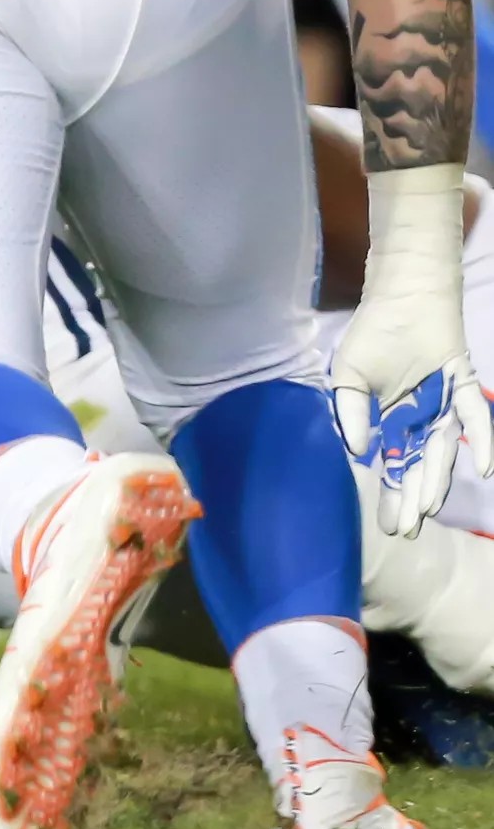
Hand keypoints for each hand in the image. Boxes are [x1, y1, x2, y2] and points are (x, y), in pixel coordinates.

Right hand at [332, 299, 493, 539]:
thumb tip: (359, 453)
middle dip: (412, 498)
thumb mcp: (348, 378)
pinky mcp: (464, 387)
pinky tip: (483, 470)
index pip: (392, 467)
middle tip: (406, 530)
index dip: (391, 496)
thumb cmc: (373, 335)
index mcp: (393, 421)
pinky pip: (476, 419)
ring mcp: (445, 407)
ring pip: (443, 452)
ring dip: (438, 479)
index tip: (386, 527)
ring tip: (428, 508)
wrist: (402, 298)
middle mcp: (422, 420)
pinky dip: (481, 442)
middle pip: (418, 467)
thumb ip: (351, 414)